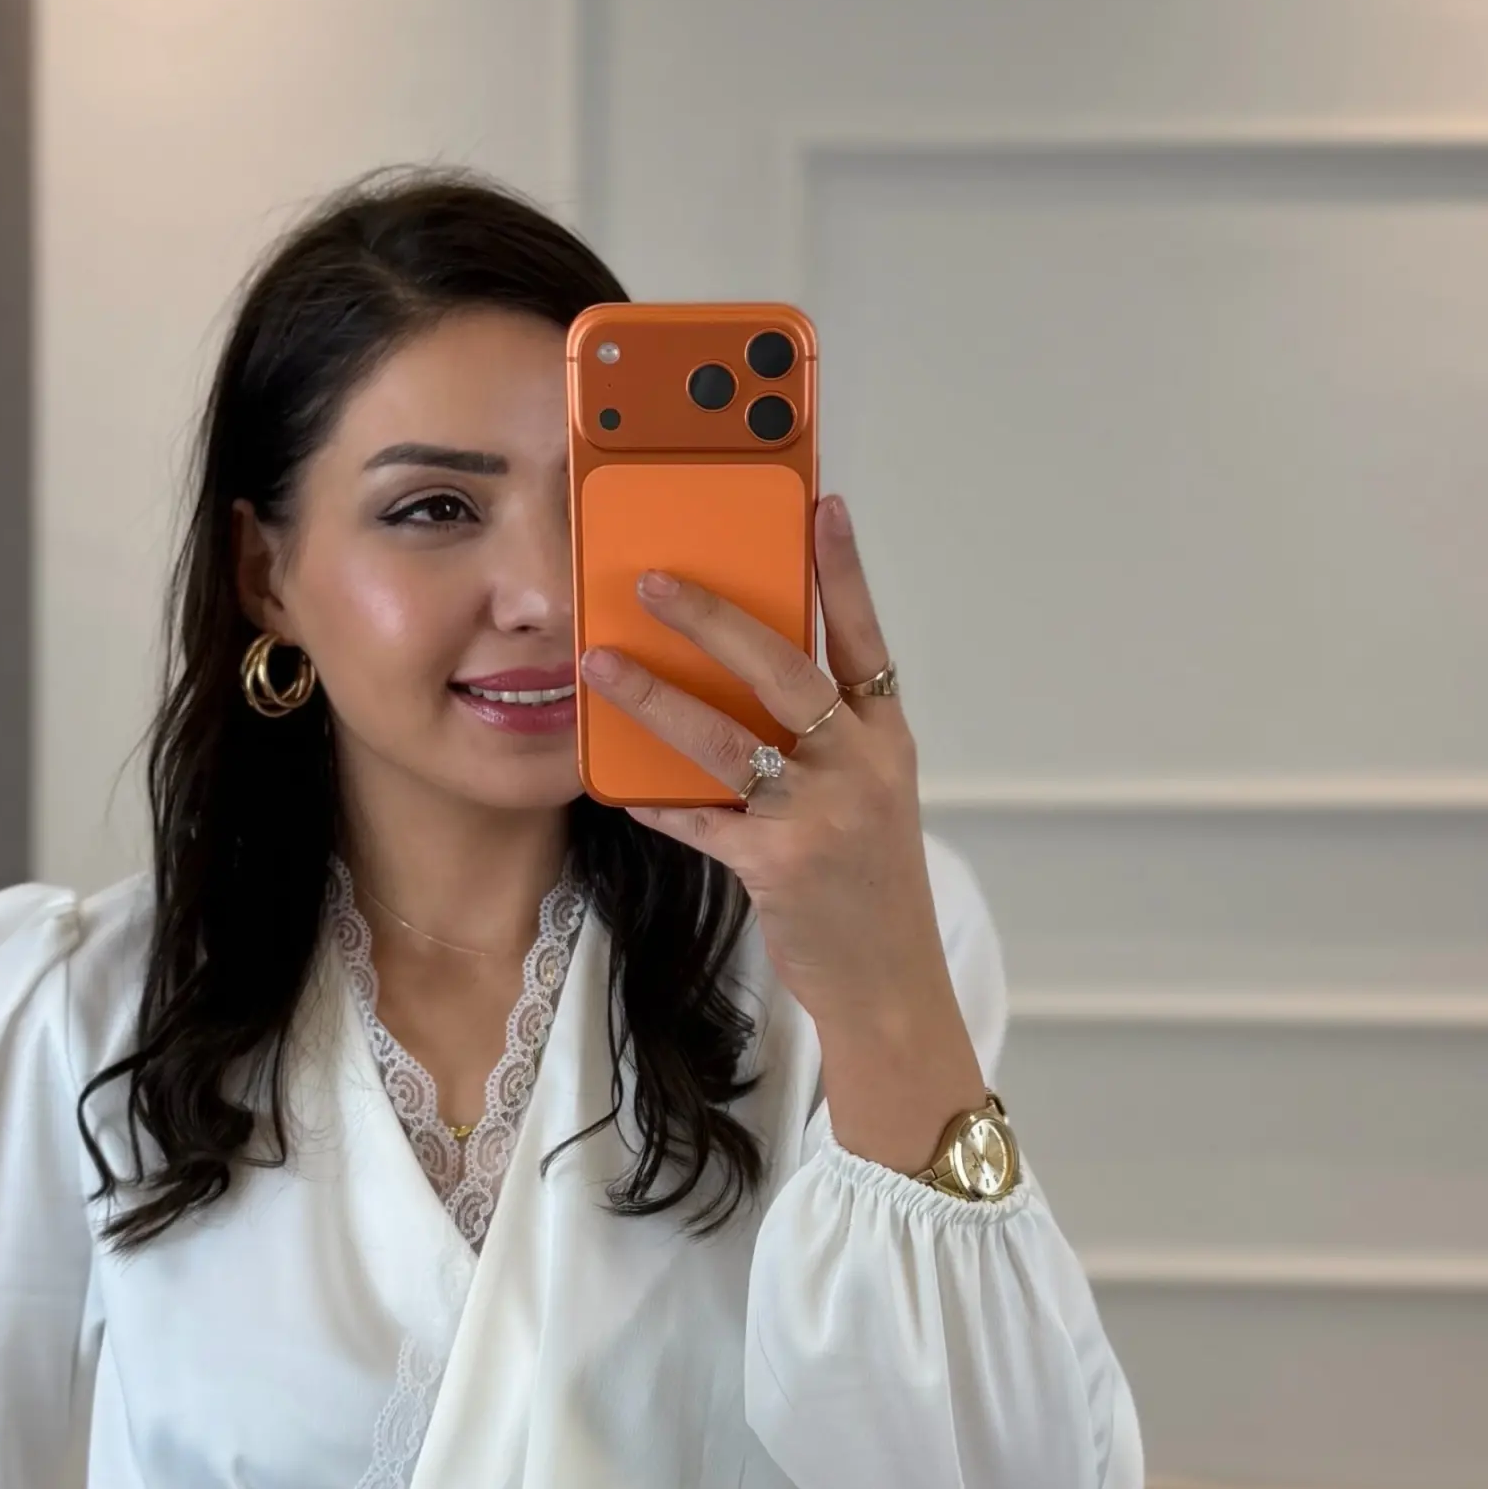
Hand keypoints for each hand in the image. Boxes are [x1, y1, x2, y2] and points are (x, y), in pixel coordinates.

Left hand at [577, 492, 986, 1174]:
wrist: (888, 984)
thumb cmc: (867, 884)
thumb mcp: (868, 796)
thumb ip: (821, 738)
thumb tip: (738, 678)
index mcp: (884, 738)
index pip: (864, 635)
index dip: (842, 569)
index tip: (820, 504)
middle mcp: (860, 765)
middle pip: (784, 669)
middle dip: (714, 618)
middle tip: (653, 580)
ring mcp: (822, 815)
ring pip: (726, 737)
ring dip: (656, 697)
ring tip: (599, 664)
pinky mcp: (779, 865)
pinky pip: (700, 819)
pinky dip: (656, 800)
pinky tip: (615, 784)